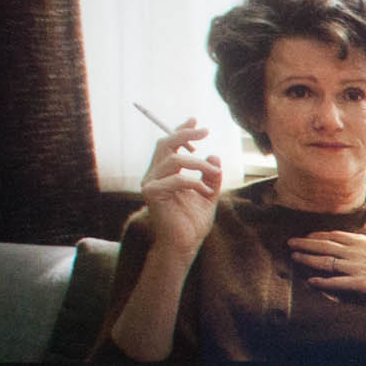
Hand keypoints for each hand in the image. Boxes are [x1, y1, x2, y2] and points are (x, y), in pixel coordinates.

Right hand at [139, 120, 220, 257]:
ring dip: (199, 163)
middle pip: (165, 144)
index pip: (169, 145)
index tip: (196, 121)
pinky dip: (195, 183)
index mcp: (164, 173)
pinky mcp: (152, 194)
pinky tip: (206, 193)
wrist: (184, 245)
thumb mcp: (208, 194)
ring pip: (174, 159)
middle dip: (185, 134)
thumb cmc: (192, 223)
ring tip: (215, 173)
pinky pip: (176, 179)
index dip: (181, 130)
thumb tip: (215, 155)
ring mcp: (150, 183)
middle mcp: (153, 175)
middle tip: (205, 131)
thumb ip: (211, 176)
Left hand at [288, 222, 365, 302]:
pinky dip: (322, 282)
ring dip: (308, 259)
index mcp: (363, 241)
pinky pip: (335, 282)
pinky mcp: (358, 283)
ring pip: (325, 262)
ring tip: (295, 258)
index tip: (307, 236)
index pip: (335, 235)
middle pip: (324, 246)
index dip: (318, 236)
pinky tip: (311, 281)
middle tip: (290, 243)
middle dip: (305, 244)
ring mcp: (356, 267)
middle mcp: (356, 252)